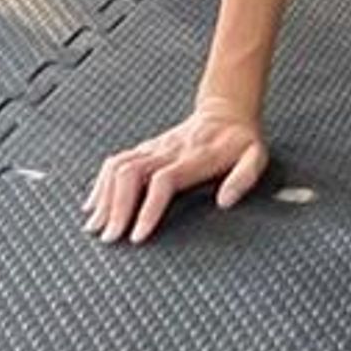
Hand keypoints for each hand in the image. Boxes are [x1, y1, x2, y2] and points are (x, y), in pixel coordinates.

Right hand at [84, 103, 267, 242]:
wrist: (226, 112)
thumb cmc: (240, 141)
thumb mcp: (256, 156)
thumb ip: (244, 178)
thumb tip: (225, 201)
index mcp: (194, 157)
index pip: (163, 181)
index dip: (148, 208)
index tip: (138, 236)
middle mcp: (168, 151)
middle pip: (131, 174)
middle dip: (117, 207)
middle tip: (111, 238)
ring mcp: (153, 148)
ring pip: (118, 166)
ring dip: (104, 197)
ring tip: (97, 227)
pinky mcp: (145, 148)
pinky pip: (115, 162)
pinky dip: (100, 184)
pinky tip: (94, 205)